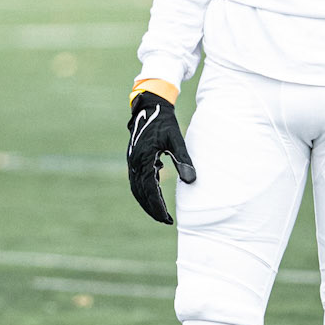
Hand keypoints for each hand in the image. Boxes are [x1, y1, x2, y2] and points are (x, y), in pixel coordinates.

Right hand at [126, 90, 195, 224]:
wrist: (150, 105)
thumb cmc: (164, 121)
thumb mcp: (176, 139)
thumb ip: (183, 159)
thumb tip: (191, 180)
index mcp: (144, 159)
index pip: (149, 190)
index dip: (157, 206)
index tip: (166, 218)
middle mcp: (135, 162)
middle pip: (140, 193)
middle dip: (151, 208)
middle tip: (165, 220)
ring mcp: (133, 160)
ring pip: (137, 188)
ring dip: (147, 201)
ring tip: (160, 212)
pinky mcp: (135, 158)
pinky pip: (138, 179)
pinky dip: (146, 190)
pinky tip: (157, 192)